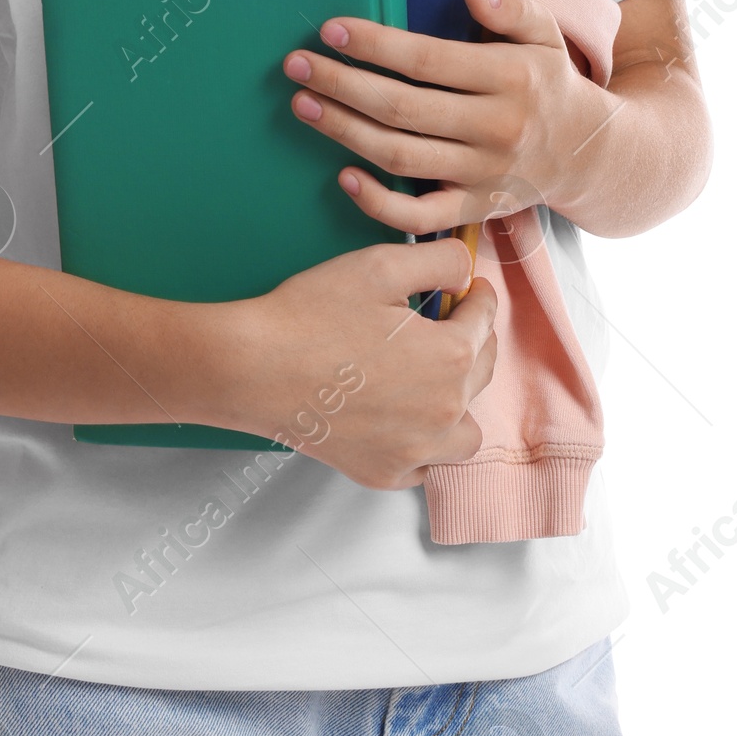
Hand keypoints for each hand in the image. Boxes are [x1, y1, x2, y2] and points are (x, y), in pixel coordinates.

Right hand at [225, 236, 496, 487]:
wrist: (251, 369)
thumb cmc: (310, 315)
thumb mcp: (379, 266)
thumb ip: (439, 261)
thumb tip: (466, 271)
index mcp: (451, 357)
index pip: (485, 321)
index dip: (478, 298)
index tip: (470, 291)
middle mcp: (444, 412)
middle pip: (481, 373)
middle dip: (472, 342)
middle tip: (447, 325)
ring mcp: (415, 451)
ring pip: (465, 432)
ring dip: (459, 404)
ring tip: (431, 380)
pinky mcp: (383, 473)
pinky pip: (427, 467)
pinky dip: (425, 446)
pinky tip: (404, 420)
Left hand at [280, 0, 613, 232]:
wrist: (588, 155)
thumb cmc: (549, 82)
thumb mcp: (546, 34)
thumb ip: (513, 8)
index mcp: (511, 78)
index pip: (428, 61)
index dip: (376, 45)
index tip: (331, 30)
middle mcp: (497, 128)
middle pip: (403, 109)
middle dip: (342, 85)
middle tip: (297, 66)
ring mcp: (485, 175)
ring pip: (402, 158)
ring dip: (345, 132)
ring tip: (304, 105)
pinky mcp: (476, 210)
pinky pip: (421, 218)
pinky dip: (379, 205)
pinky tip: (343, 177)